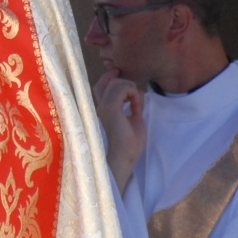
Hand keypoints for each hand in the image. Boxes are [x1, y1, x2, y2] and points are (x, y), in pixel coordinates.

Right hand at [93, 69, 146, 191]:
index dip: (112, 79)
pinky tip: (137, 108)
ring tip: (137, 105)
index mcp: (103, 110)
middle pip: (109, 81)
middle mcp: (99, 106)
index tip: (129, 85)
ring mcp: (104, 106)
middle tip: (136, 97)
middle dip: (125, 83)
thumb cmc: (129, 145)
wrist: (124, 158)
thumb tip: (138, 93)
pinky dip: (134, 94)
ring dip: (132, 89)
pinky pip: (124, 88)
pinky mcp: (111, 107)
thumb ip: (133, 106)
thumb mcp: (133, 119)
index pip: (102, 86)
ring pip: (117, 82)